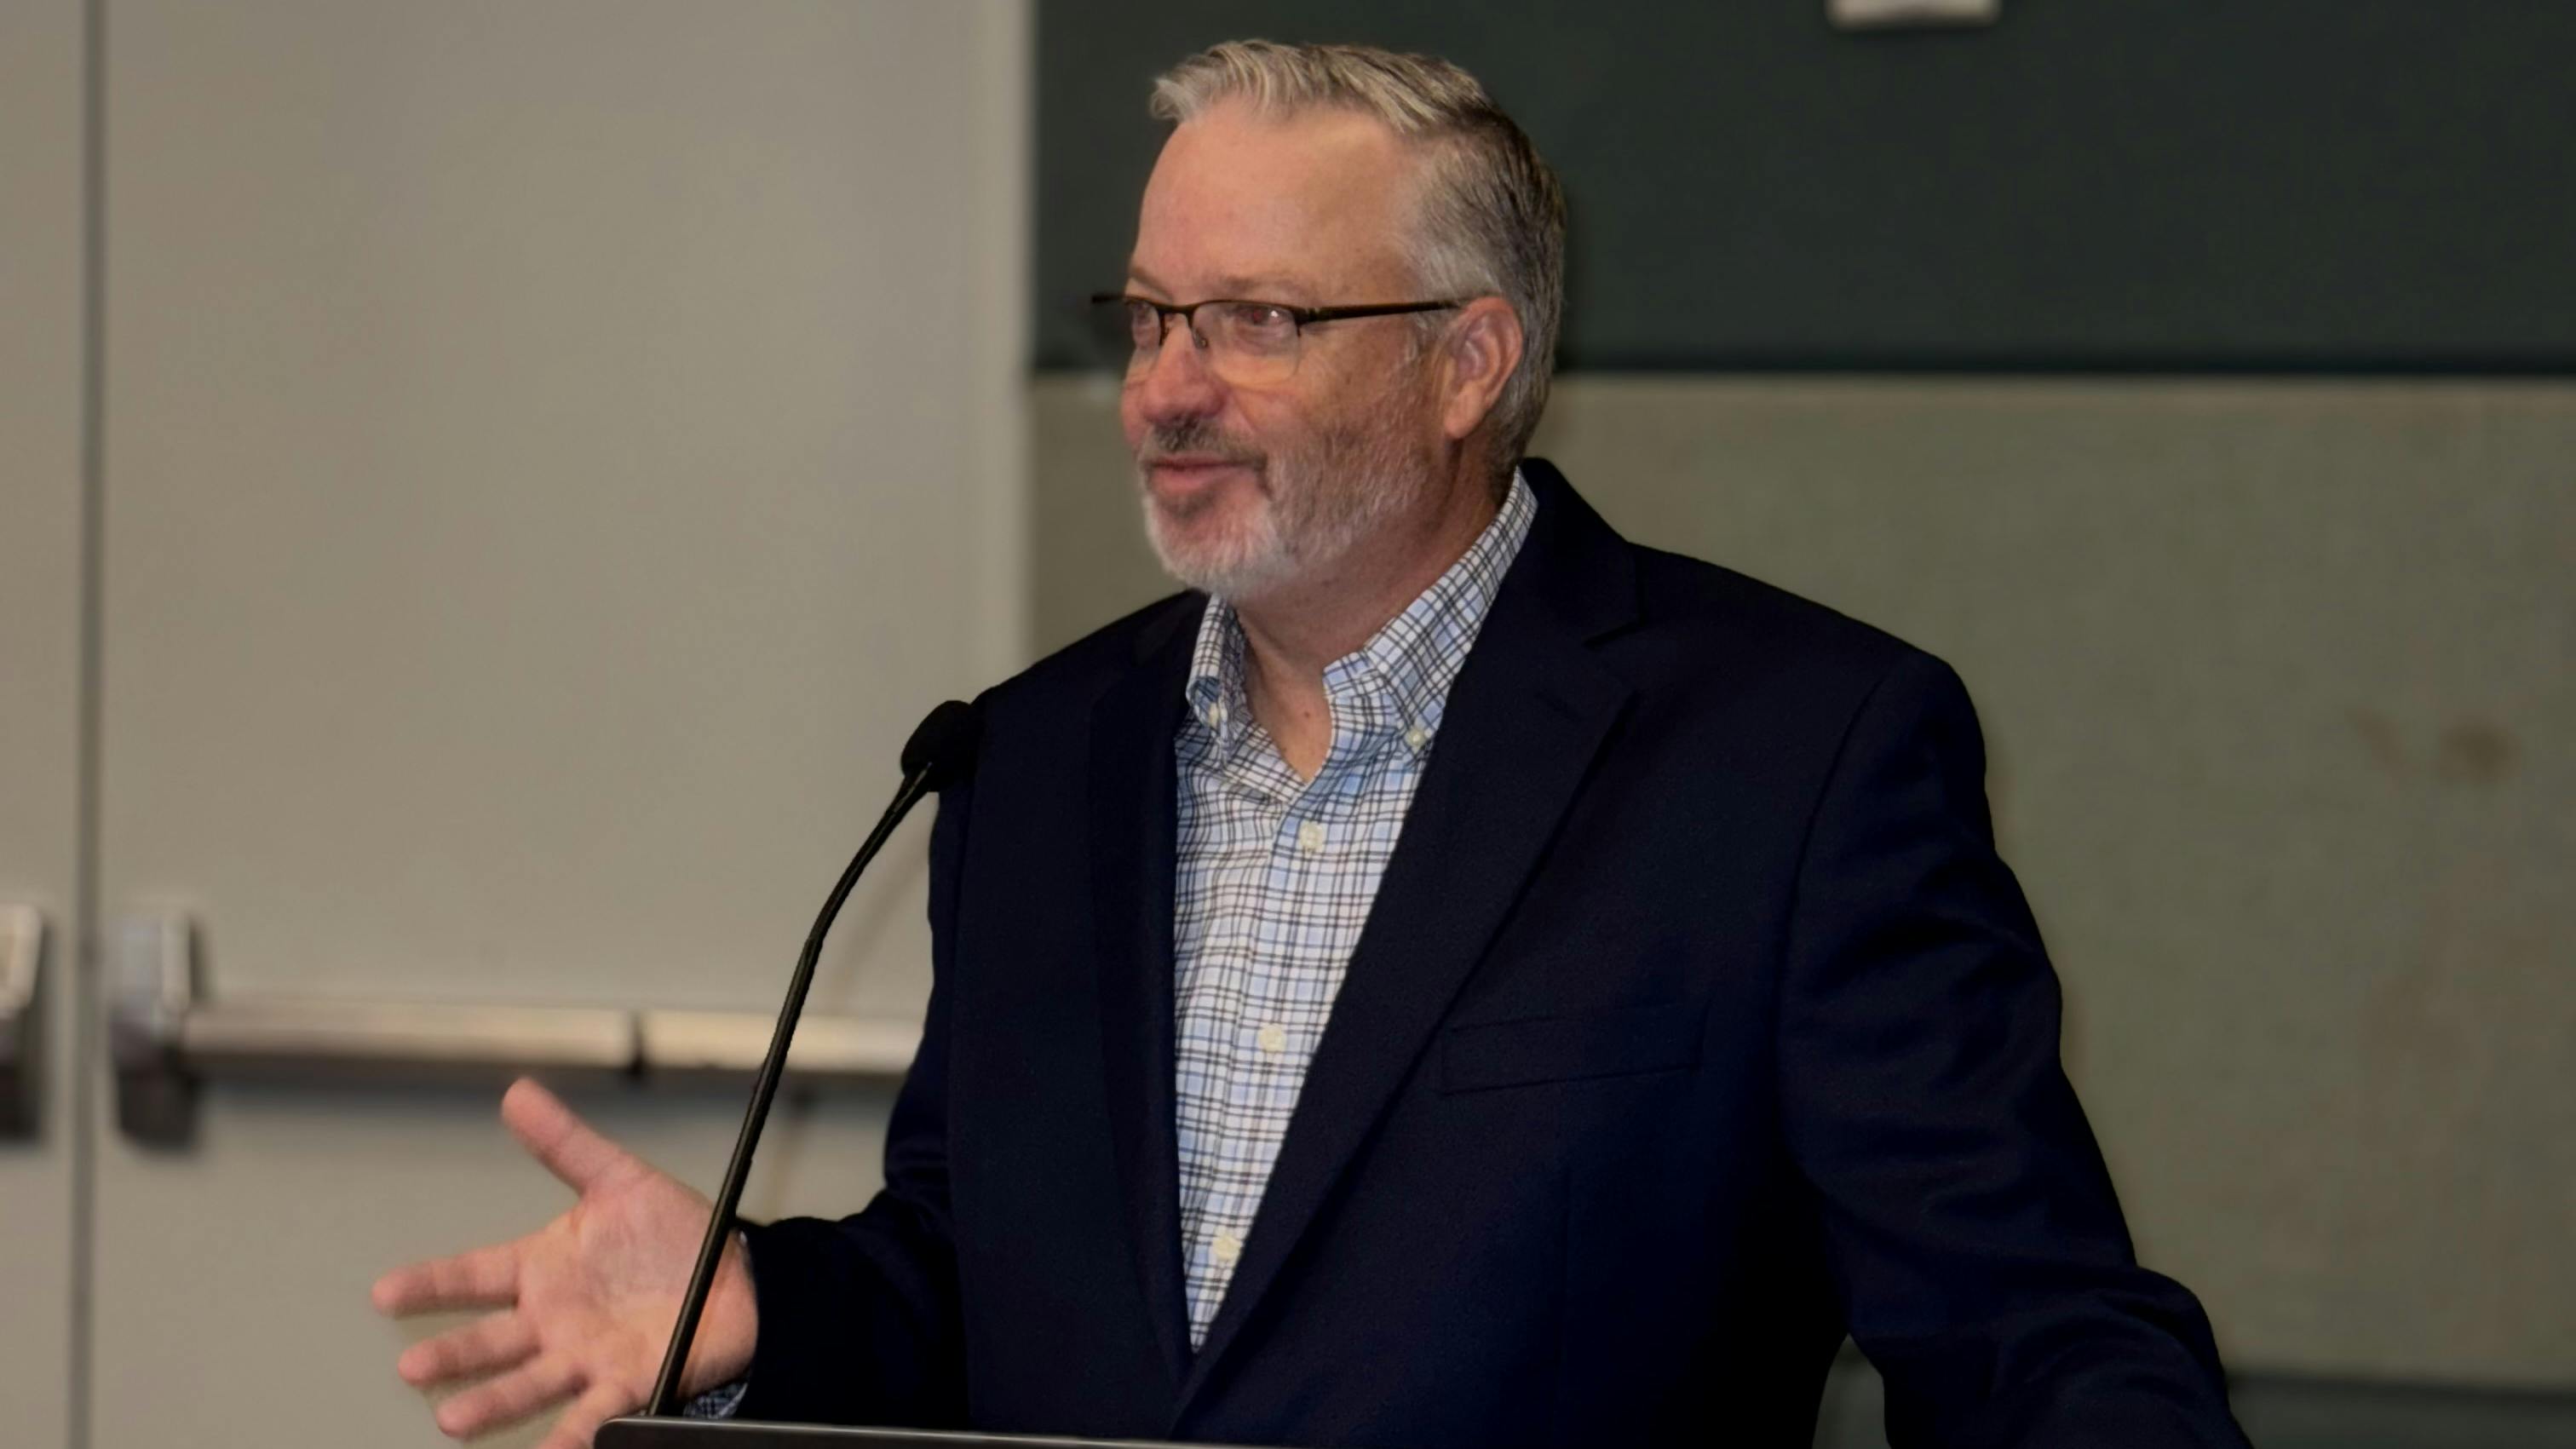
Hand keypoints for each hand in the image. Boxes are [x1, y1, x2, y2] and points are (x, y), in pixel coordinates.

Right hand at [373, 1078, 758, 1447]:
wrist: (738, 1279)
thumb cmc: (676, 1235)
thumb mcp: (620, 1180)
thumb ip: (565, 1144)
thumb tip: (519, 1094)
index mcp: (544, 1270)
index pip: (474, 1276)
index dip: (431, 1285)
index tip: (386, 1292)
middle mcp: (554, 1320)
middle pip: (491, 1341)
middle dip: (452, 1356)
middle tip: (415, 1368)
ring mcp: (584, 1357)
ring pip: (528, 1385)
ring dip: (493, 1403)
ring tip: (456, 1419)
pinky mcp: (626, 1386)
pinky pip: (592, 1416)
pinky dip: (568, 1437)